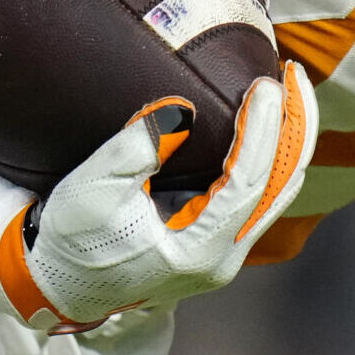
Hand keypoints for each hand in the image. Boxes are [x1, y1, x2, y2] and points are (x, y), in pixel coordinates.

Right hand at [0, 63, 317, 330]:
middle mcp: (223, 257)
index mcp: (196, 252)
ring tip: (289, 87)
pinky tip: (270, 120)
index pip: (249, 183)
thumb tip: (180, 110)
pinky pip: (262, 192)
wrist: (60, 281)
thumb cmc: (71, 239)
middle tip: (293, 73)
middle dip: (295, 126)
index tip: (267, 85)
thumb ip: (134, 149)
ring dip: (289, 137)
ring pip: (279, 188)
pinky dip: (272, 153)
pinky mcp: (219, 239)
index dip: (263, 131)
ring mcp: (225, 251)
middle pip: (280, 184)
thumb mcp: (90, 191)